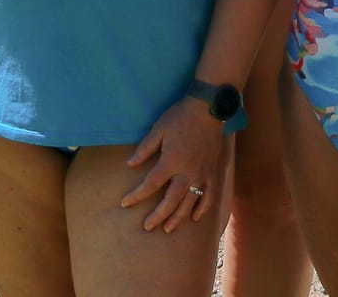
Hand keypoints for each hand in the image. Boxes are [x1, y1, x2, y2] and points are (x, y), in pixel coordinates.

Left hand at [121, 97, 224, 233]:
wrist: (208, 109)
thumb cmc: (180, 117)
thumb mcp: (158, 130)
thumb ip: (144, 149)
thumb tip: (130, 164)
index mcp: (171, 161)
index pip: (150, 184)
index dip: (136, 196)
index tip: (125, 203)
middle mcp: (187, 172)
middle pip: (170, 201)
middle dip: (158, 216)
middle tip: (147, 226)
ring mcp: (202, 174)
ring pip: (189, 203)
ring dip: (178, 218)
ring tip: (168, 229)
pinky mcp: (212, 172)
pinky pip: (209, 195)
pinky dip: (203, 208)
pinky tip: (195, 218)